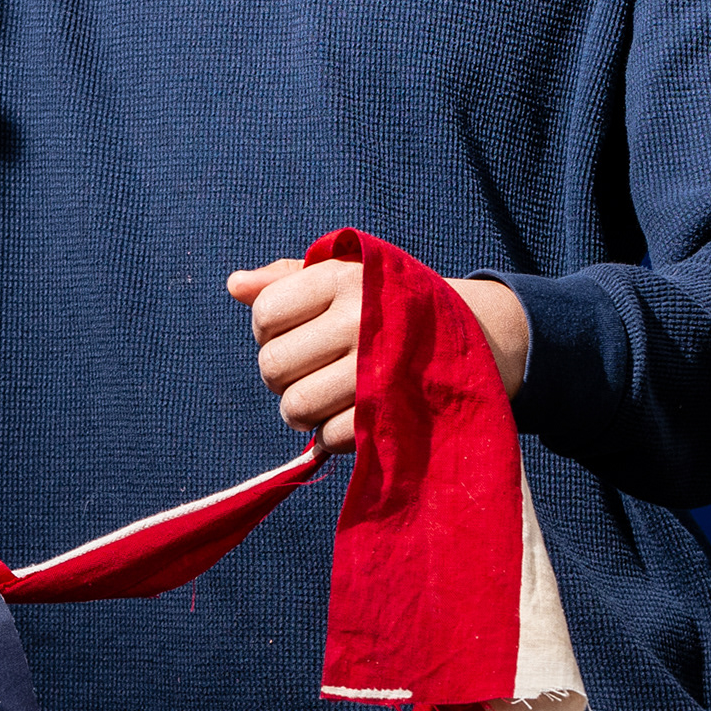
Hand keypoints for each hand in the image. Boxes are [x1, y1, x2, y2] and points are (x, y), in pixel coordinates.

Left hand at [233, 253, 528, 454]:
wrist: (475, 333)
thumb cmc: (390, 299)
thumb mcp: (347, 273)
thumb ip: (287, 279)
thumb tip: (235, 285)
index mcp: (342, 279)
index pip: (265, 314)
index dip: (269, 330)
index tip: (294, 331)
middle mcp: (359, 320)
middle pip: (273, 366)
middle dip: (282, 376)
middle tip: (308, 370)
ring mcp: (378, 369)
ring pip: (296, 407)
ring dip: (301, 410)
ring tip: (322, 397)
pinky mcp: (393, 412)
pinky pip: (329, 437)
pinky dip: (330, 434)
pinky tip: (349, 415)